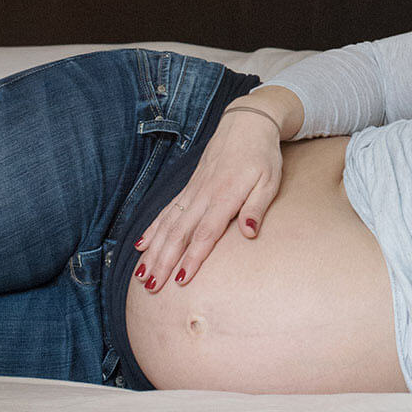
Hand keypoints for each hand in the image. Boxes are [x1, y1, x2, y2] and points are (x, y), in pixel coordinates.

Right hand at [132, 93, 297, 292]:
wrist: (246, 125)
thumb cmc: (262, 156)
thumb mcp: (270, 180)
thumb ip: (257, 207)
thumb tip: (250, 233)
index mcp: (225, 196)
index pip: (205, 233)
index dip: (192, 257)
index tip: (181, 279)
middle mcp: (203, 195)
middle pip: (179, 234)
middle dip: (163, 262)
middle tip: (151, 287)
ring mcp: (193, 191)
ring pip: (168, 225)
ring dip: (153, 251)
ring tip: (141, 275)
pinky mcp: (189, 188)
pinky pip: (166, 211)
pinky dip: (152, 229)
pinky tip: (141, 246)